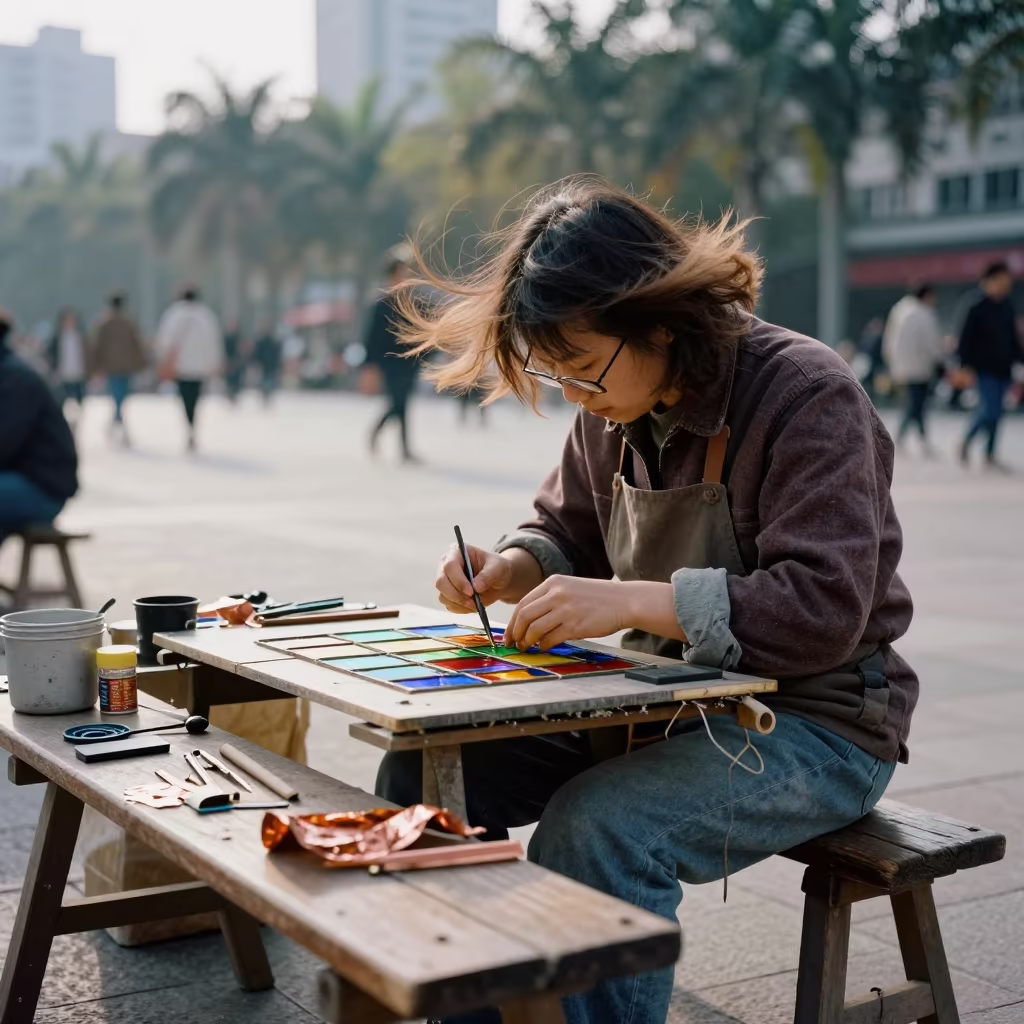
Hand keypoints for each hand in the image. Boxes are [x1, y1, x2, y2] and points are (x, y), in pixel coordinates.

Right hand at [435, 544, 513, 612]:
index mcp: (457, 553)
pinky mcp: (448, 595)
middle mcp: (446, 566)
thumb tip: (476, 587)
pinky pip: (449, 605)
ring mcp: (446, 582)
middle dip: (457, 595)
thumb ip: (488, 575)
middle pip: (441, 582)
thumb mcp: (498, 567)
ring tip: (476, 604)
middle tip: (473, 602)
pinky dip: (461, 609)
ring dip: (459, 603)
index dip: (459, 580)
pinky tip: (472, 606)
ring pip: (443, 596)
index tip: (472, 592)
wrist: (499, 580)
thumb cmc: (497, 568)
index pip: (450, 566)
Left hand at [504, 576, 631, 650]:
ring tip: (529, 647)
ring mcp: (566, 610)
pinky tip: (545, 647)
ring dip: (528, 641)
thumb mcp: (570, 587)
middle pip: (524, 616)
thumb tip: (528, 619)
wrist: (624, 601)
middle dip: (515, 633)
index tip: (509, 633)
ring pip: (535, 629)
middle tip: (515, 643)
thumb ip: (550, 598)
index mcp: (553, 582)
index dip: (512, 621)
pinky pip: (550, 639)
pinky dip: (544, 645)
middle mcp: (557, 594)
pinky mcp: (575, 625)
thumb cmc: (598, 597)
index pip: (523, 603)